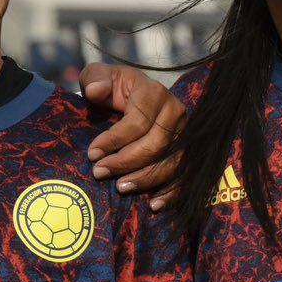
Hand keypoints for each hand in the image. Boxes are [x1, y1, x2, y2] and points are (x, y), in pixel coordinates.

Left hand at [79, 64, 184, 201]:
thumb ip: (95, 79)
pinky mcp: (189, 150)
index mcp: (153, 92)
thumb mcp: (98, 76)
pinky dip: (173, 193)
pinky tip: (154, 205)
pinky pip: (186, 175)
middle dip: (125, 162)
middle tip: (100, 173)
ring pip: (172, 162)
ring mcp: (186, 133)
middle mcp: (176, 111)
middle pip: (156, 144)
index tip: (92, 154)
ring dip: (146, 179)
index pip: (138, 121)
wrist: (130, 94)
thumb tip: (96, 90)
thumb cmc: (111, 87)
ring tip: (120, 188)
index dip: (114, 140)